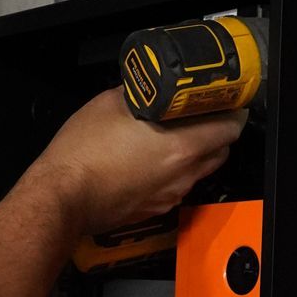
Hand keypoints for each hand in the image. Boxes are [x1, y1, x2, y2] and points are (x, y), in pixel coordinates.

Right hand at [31, 87, 241, 238]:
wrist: (62, 197)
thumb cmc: (84, 151)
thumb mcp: (110, 103)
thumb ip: (140, 93)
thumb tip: (148, 88)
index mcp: (182, 146)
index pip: (230, 129)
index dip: (233, 112)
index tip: (227, 101)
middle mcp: (183, 175)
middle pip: (221, 152)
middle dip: (217, 133)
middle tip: (201, 115)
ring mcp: (171, 196)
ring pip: (199, 172)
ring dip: (195, 154)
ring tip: (173, 136)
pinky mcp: (156, 209)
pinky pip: (177, 187)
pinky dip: (174, 173)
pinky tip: (151, 161)